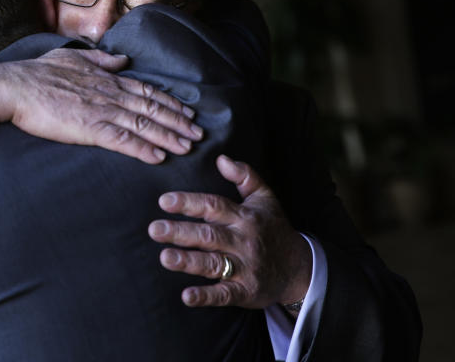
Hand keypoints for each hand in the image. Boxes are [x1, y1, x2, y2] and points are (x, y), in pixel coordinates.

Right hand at [0, 48, 202, 163]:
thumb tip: (122, 60)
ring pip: (143, 125)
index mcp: (106, 78)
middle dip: (178, 122)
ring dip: (168, 137)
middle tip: (199, 133)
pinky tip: (158, 158)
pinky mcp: (89, 129)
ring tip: (188, 147)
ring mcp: (101, 111)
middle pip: (152, 108)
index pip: (146, 90)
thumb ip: (101, 61)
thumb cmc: (38, 73)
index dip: (169, 102)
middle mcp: (110, 93)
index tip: (187, 111)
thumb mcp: (73, 58)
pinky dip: (143, 149)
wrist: (16, 87)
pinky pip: (122, 141)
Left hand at [148, 155, 310, 308]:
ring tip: (165, 258)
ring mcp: (246, 267)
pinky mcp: (246, 291)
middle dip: (180, 233)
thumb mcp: (265, 198)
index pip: (214, 206)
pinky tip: (186, 296)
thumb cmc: (274, 228)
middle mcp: (244, 241)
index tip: (164, 201)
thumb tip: (221, 158)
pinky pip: (225, 294)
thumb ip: (245, 175)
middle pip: (209, 235)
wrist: (300, 268)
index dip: (189, 203)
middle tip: (154, 230)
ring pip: (214, 263)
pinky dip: (206, 296)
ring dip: (189, 262)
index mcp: (245, 217)